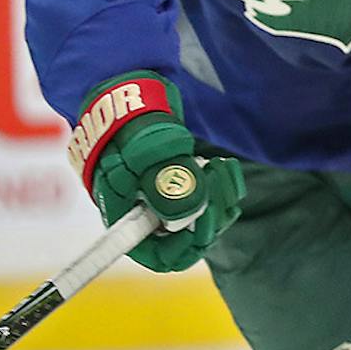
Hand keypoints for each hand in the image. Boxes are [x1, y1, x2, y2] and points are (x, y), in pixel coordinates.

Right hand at [67, 72, 243, 272]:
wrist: (127, 94)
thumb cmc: (129, 123)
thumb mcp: (145, 152)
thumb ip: (165, 185)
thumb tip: (187, 218)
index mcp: (126, 215)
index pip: (157, 255)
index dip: (183, 251)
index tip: (203, 229)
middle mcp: (145, 214)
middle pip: (187, 238)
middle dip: (210, 217)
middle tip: (221, 190)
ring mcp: (165, 200)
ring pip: (203, 218)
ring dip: (221, 200)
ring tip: (223, 169)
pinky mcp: (182, 184)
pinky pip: (210, 200)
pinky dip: (222, 188)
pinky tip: (225, 167)